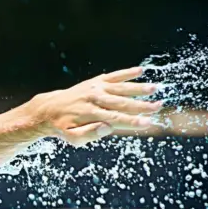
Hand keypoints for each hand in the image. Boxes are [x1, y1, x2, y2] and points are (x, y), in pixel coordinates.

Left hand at [26, 66, 161, 146]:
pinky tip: (140, 70)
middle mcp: (94, 99)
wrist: (49, 109)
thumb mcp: (71, 138)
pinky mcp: (95, 82)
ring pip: (120, 88)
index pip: (115, 119)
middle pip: (122, 103)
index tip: (147, 123)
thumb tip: (107, 128)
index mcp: (90, 114)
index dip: (132, 122)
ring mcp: (95, 88)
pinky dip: (126, 73)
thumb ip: (89, 134)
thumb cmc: (63, 127)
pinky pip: (113, 76)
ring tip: (155, 88)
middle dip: (141, 106)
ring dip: (138, 88)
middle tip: (158, 107)